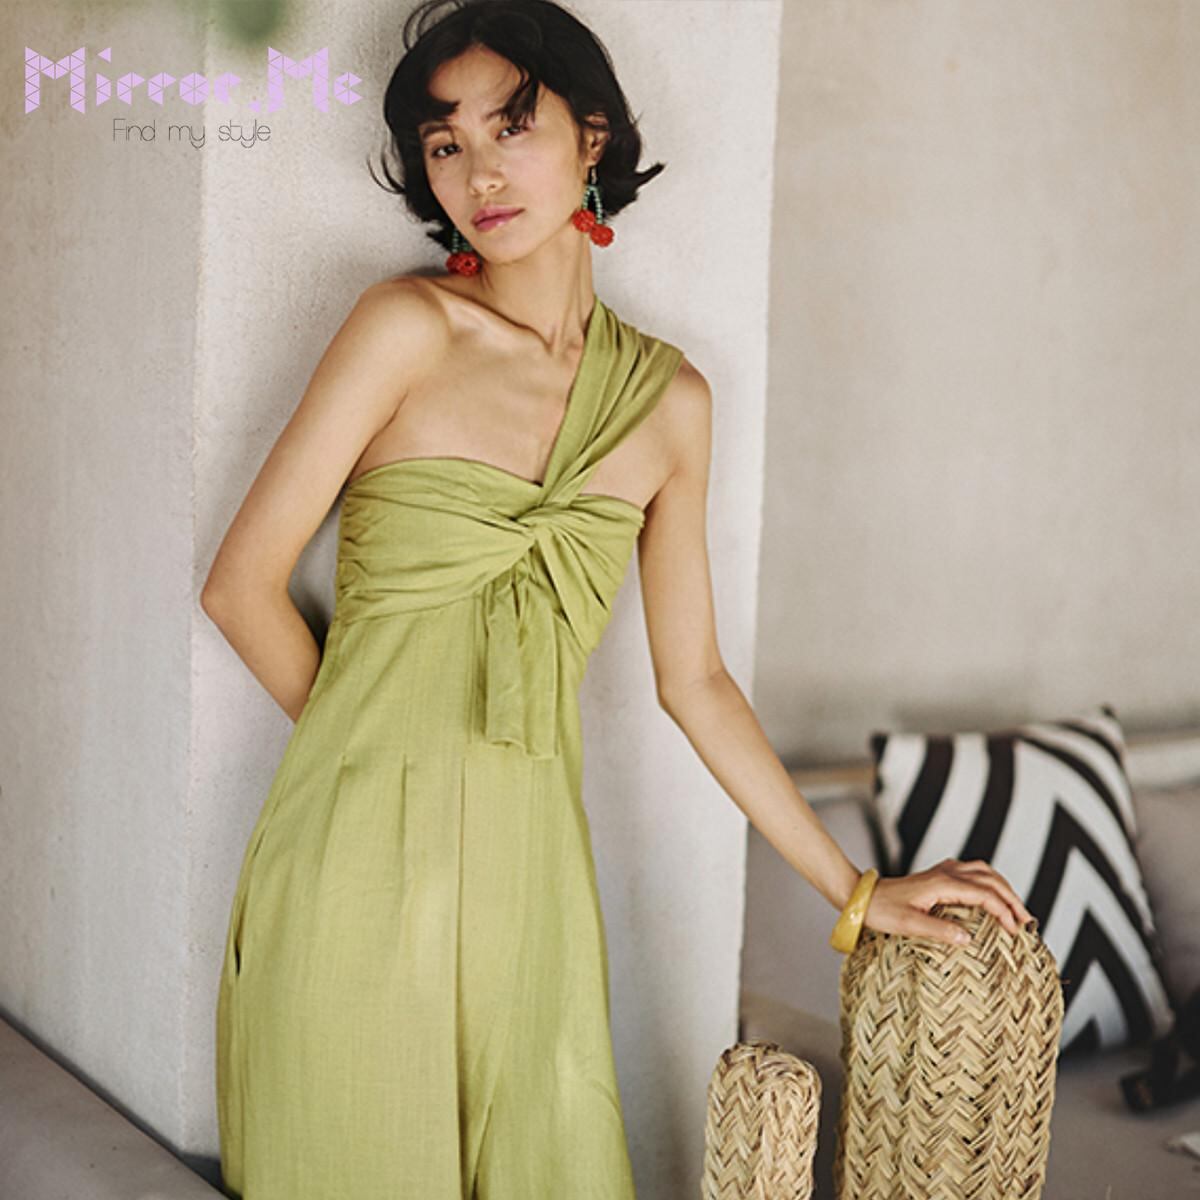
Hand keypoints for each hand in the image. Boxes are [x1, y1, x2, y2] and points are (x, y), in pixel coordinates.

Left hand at [863, 858, 1034, 947]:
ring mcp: (944, 870)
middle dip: (1012, 899)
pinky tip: (993, 897)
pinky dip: (990, 883)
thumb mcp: (909, 925)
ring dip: (1004, 888)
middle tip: (1027, 922)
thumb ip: (939, 931)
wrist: (863, 896)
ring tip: (1016, 910)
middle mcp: (947, 872)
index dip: (1005, 912)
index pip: (985, 894)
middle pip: (991, 879)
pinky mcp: (940, 874)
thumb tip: (969, 939)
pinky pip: (974, 872)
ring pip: (984, 872)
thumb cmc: (882, 910)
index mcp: (943, 883)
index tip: (1016, 932)